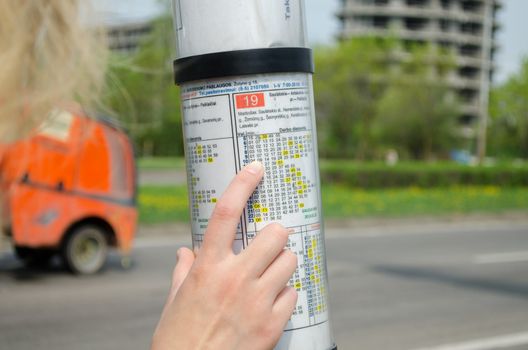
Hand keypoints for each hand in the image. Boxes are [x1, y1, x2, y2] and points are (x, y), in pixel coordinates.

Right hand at [152, 161, 297, 349]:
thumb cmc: (178, 340)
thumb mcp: (174, 302)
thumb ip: (182, 272)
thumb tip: (185, 252)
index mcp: (206, 269)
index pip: (225, 214)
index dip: (242, 184)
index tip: (256, 167)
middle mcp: (234, 279)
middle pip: (275, 234)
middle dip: (276, 234)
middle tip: (271, 240)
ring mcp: (257, 302)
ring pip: (290, 261)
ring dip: (283, 263)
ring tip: (272, 274)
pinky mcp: (274, 324)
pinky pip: (294, 294)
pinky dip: (286, 294)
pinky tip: (272, 302)